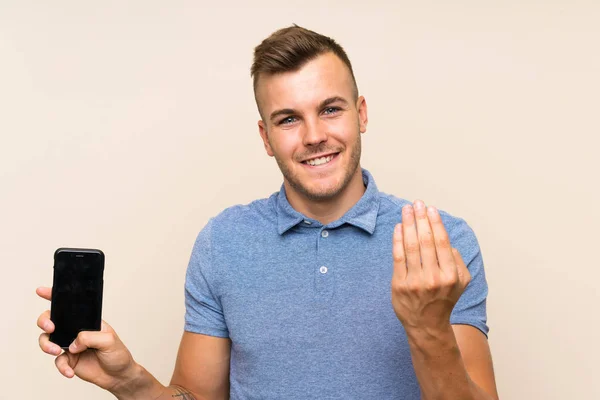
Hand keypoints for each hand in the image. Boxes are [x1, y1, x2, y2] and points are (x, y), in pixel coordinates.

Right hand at [36, 286, 138, 392]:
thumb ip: (90, 338)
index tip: (42, 291)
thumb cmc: (117, 353)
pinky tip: (70, 371)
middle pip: (51, 320)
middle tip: (51, 327)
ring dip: (47, 345)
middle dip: (44, 321)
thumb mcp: (109, 340)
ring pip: (47, 340)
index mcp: (86, 321)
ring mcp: (69, 345)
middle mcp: (75, 330)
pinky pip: (57, 361)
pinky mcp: (68, 360)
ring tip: (56, 351)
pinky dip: (62, 367)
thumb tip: (73, 343)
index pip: (70, 306)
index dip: (54, 296)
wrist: (118, 375)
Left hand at [390, 200, 470, 333]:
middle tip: (416, 203)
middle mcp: (434, 278)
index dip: (435, 223)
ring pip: (411, 246)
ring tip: (406, 210)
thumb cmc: (444, 300)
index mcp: (451, 275)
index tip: (430, 209)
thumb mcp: (462, 283)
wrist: (427, 325)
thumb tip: (447, 241)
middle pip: (425, 241)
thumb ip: (458, 261)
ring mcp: (415, 282)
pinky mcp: (399, 285)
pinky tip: (399, 227)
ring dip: (408, 224)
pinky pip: (398, 257)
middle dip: (420, 219)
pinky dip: (397, 240)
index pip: (442, 243)